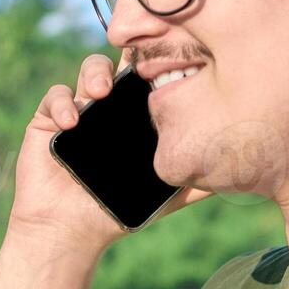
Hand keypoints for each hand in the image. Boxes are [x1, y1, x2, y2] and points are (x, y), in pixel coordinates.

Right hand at [7, 50, 212, 255]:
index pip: (152, 77)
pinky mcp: (50, 118)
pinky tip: (71, 122)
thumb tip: (239, 170)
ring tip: (100, 93)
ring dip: (95, 73)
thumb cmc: (117, 212)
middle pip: (123, 63)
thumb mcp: (165, 196)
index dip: (161, 63)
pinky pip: (55, 96)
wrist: (69, 230)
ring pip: (90, 69)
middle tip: (136, 69)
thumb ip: (197, 182)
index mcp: (137, 116)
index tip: (174, 61)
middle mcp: (111, 105)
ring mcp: (80, 108)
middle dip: (130, 57)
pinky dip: (63, 103)